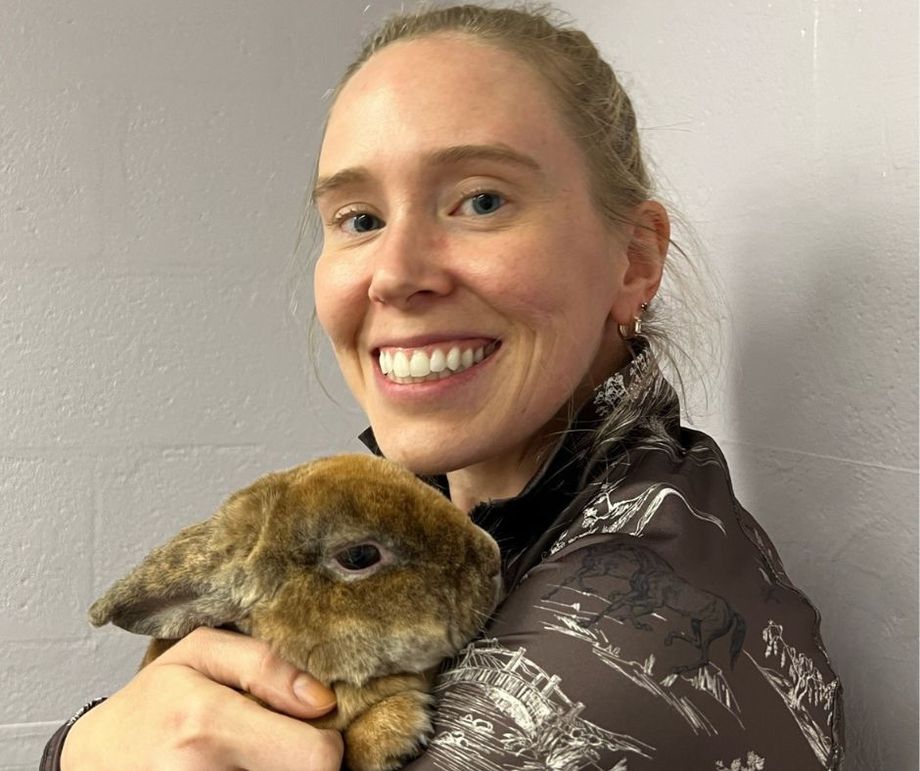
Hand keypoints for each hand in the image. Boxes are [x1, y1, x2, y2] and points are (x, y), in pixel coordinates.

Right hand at [61, 627, 342, 770]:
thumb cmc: (152, 700)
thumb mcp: (201, 652)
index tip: (313, 726)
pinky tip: (247, 765)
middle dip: (304, 758)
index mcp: (209, 723)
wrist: (95, 758)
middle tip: (282, 738)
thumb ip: (267, 664)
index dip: (327, 742)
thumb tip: (321, 700)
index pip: (316, 758)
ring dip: (283, 769)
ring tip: (259, 751)